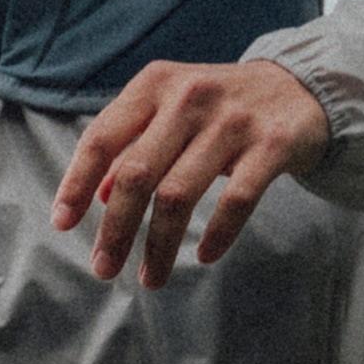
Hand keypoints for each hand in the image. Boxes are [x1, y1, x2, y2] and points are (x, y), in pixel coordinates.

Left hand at [53, 58, 329, 285]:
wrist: (301, 86)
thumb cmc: (219, 108)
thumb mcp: (170, 112)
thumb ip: (132, 146)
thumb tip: (96, 197)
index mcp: (155, 85)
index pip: (101, 137)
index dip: (76, 183)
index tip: (62, 224)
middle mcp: (190, 96)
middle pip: (136, 175)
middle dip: (115, 230)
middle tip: (103, 269)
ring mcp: (233, 119)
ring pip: (178, 195)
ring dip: (158, 246)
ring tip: (149, 279)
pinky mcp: (272, 143)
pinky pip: (236, 200)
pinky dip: (217, 235)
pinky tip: (204, 257)